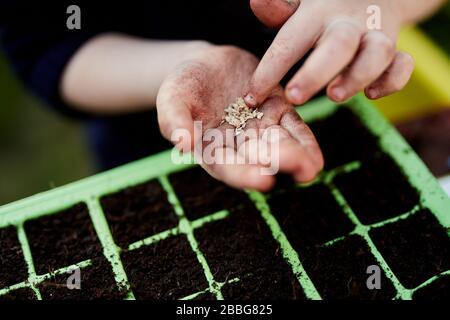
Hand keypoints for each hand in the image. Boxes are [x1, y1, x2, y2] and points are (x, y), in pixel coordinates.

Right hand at [157, 44, 322, 190]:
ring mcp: (260, 129)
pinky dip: (303, 140)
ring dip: (296, 157)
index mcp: (212, 149)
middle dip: (279, 164)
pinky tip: (315, 156)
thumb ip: (173, 119)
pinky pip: (292, 127)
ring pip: (280, 146)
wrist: (206, 64)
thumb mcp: (171, 97)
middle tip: (298, 170)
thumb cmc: (183, 84)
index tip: (262, 179)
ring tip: (311, 167)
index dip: (244, 173)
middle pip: (260, 159)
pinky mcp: (277, 111)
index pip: (228, 166)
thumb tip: (181, 144)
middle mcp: (239, 146)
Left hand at [245, 0, 414, 106]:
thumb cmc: (321, 13)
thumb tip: (258, 2)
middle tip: (294, 97)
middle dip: (316, 72)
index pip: (291, 40)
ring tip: (334, 96)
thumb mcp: (298, 9)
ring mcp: (375, 35)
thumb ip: (280, 11)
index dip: (270, 69)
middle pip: (338, 44)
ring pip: (377, 52)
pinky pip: (402, 65)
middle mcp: (348, 23)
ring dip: (358, 76)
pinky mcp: (394, 52)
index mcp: (317, 12)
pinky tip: (373, 95)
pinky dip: (393, 81)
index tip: (253, 96)